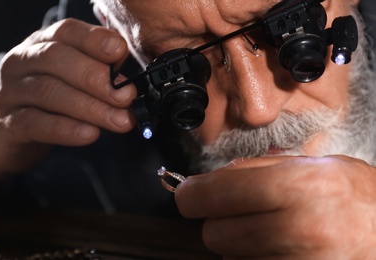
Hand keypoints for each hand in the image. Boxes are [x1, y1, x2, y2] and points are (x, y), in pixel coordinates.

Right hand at [0, 18, 136, 173]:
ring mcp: (12, 91)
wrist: (14, 132)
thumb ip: (98, 71)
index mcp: (44, 43)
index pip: (67, 32)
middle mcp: (24, 61)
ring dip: (91, 107)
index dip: (94, 40)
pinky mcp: (9, 123)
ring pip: (50, 93)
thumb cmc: (54, 101)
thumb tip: (128, 77)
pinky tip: (90, 134)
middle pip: (58, 60)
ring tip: (120, 120)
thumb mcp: (74, 80)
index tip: (120, 51)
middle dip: (97, 78)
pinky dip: (67, 129)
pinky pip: (36, 123)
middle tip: (127, 96)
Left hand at [176, 155, 375, 258]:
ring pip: (229, 259)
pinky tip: (280, 250)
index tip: (188, 194)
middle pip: (214, 234)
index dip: (191, 194)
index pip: (213, 195)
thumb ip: (254, 169)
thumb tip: (206, 181)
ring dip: (238, 246)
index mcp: (297, 187)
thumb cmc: (356, 198)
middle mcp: (296, 229)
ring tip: (273, 233)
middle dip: (219, 222)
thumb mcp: (311, 166)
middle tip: (242, 213)